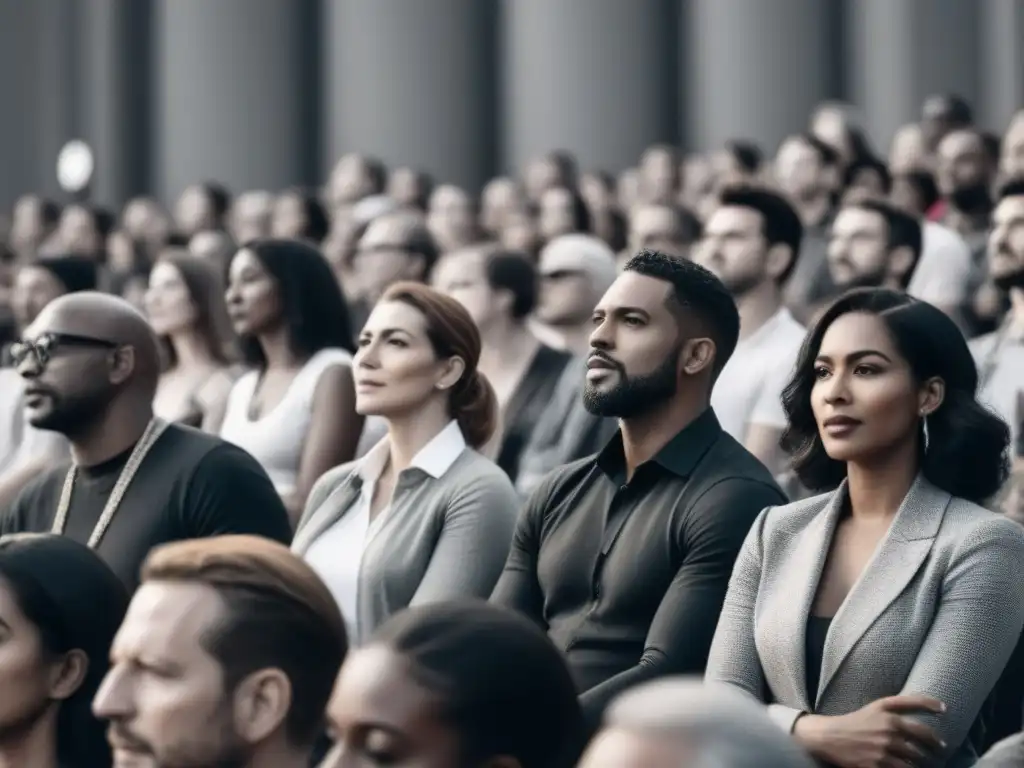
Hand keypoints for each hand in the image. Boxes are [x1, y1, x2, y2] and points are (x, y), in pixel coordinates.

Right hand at [794, 695, 945, 767]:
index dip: (935, 719)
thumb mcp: (877, 706)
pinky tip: (908, 766)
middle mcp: (888, 732)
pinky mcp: (876, 766)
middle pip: (922, 744)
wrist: (829, 736)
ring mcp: (883, 751)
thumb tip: (939, 706)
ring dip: (923, 762)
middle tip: (940, 750)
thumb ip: (904, 704)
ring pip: (915, 760)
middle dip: (935, 747)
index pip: (921, 723)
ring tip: (925, 760)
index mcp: (889, 716)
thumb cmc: (856, 720)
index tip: (945, 714)